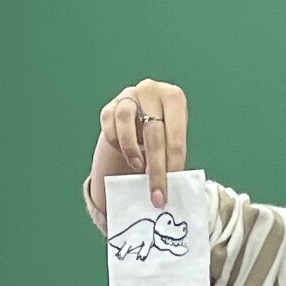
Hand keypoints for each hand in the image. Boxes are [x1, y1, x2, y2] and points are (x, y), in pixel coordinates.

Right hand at [84, 77, 191, 227]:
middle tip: (155, 194)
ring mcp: (128, 96)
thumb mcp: (172, 137)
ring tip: (138, 167)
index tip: (169, 188)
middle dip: (155, 168)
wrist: (140, 116)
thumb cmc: (162, 129)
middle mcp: (151, 91)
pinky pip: (109, 125)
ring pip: (126, 122)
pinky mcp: (110, 106)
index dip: (173, 164)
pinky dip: (116, 142)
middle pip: (153, 132)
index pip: (176, 135)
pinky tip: (124, 153)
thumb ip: (171, 154)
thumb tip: (172, 185)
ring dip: (132, 150)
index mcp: (174, 97)